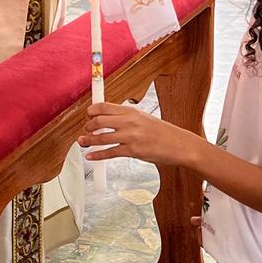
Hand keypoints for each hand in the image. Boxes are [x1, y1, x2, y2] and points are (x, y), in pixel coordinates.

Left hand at [77, 103, 193, 165]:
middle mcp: (129, 121)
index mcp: (131, 111)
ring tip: (82, 142)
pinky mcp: (132, 151)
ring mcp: (130, 136)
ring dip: (88, 140)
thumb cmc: (162, 132)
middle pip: (98, 121)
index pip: (103, 106)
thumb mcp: (143, 118)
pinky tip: (90, 156)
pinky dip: (97, 155)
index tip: (87, 115)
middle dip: (88, 126)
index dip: (91, 111)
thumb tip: (107, 119)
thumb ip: (125, 118)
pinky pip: (109, 153)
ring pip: (101, 137)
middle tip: (85, 130)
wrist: (179, 145)